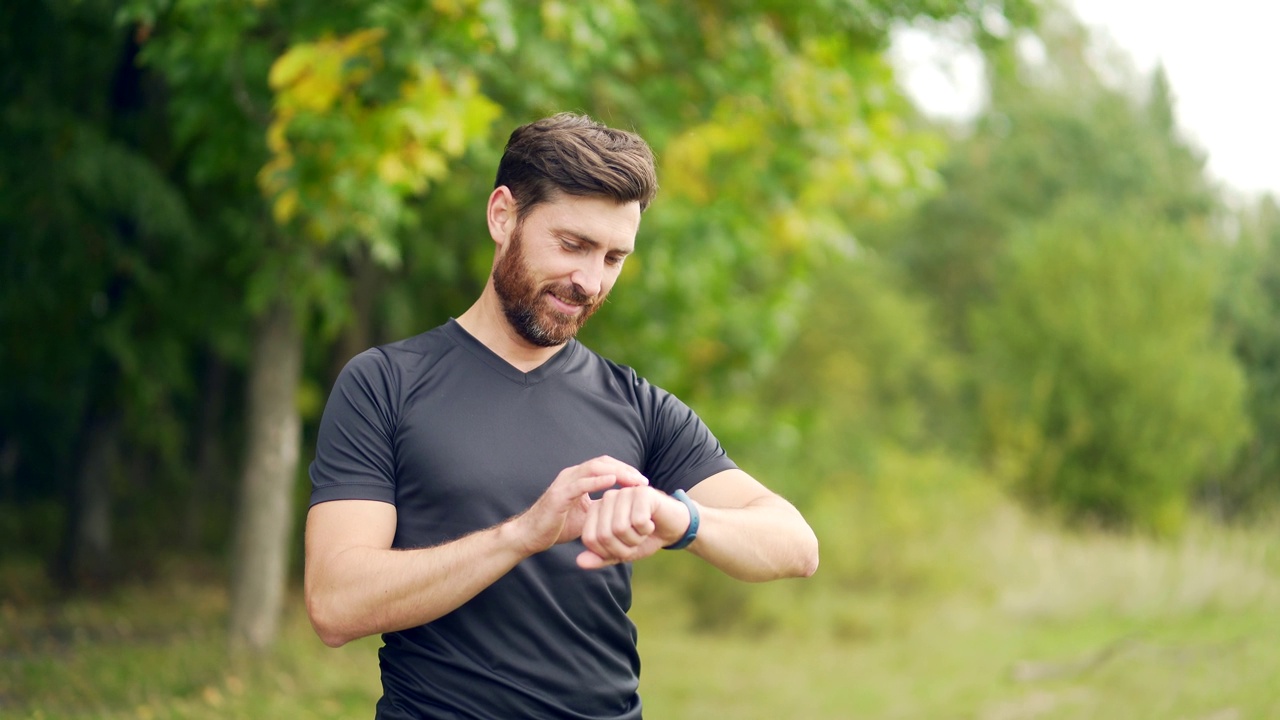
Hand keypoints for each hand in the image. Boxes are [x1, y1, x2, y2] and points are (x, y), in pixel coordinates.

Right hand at [510, 456, 648, 556]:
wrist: (531, 536)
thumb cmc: (557, 526)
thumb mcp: (587, 516)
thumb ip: (602, 507)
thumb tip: (625, 508)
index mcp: (578, 478)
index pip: (605, 466)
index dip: (625, 470)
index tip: (642, 482)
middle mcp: (571, 475)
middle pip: (603, 463)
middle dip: (626, 469)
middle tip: (643, 481)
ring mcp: (564, 483)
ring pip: (594, 468)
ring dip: (617, 472)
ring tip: (633, 481)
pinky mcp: (559, 495)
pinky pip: (581, 484)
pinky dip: (597, 481)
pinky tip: (612, 482)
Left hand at [576, 486, 691, 568]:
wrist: (673, 527)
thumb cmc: (645, 538)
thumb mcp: (621, 552)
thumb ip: (600, 557)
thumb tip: (579, 562)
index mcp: (597, 510)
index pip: (590, 539)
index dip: (607, 552)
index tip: (623, 547)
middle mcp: (607, 498)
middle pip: (604, 534)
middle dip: (623, 547)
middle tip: (636, 540)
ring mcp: (624, 493)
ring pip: (620, 528)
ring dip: (636, 538)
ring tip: (644, 530)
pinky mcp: (642, 493)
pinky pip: (638, 521)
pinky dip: (647, 529)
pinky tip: (652, 522)